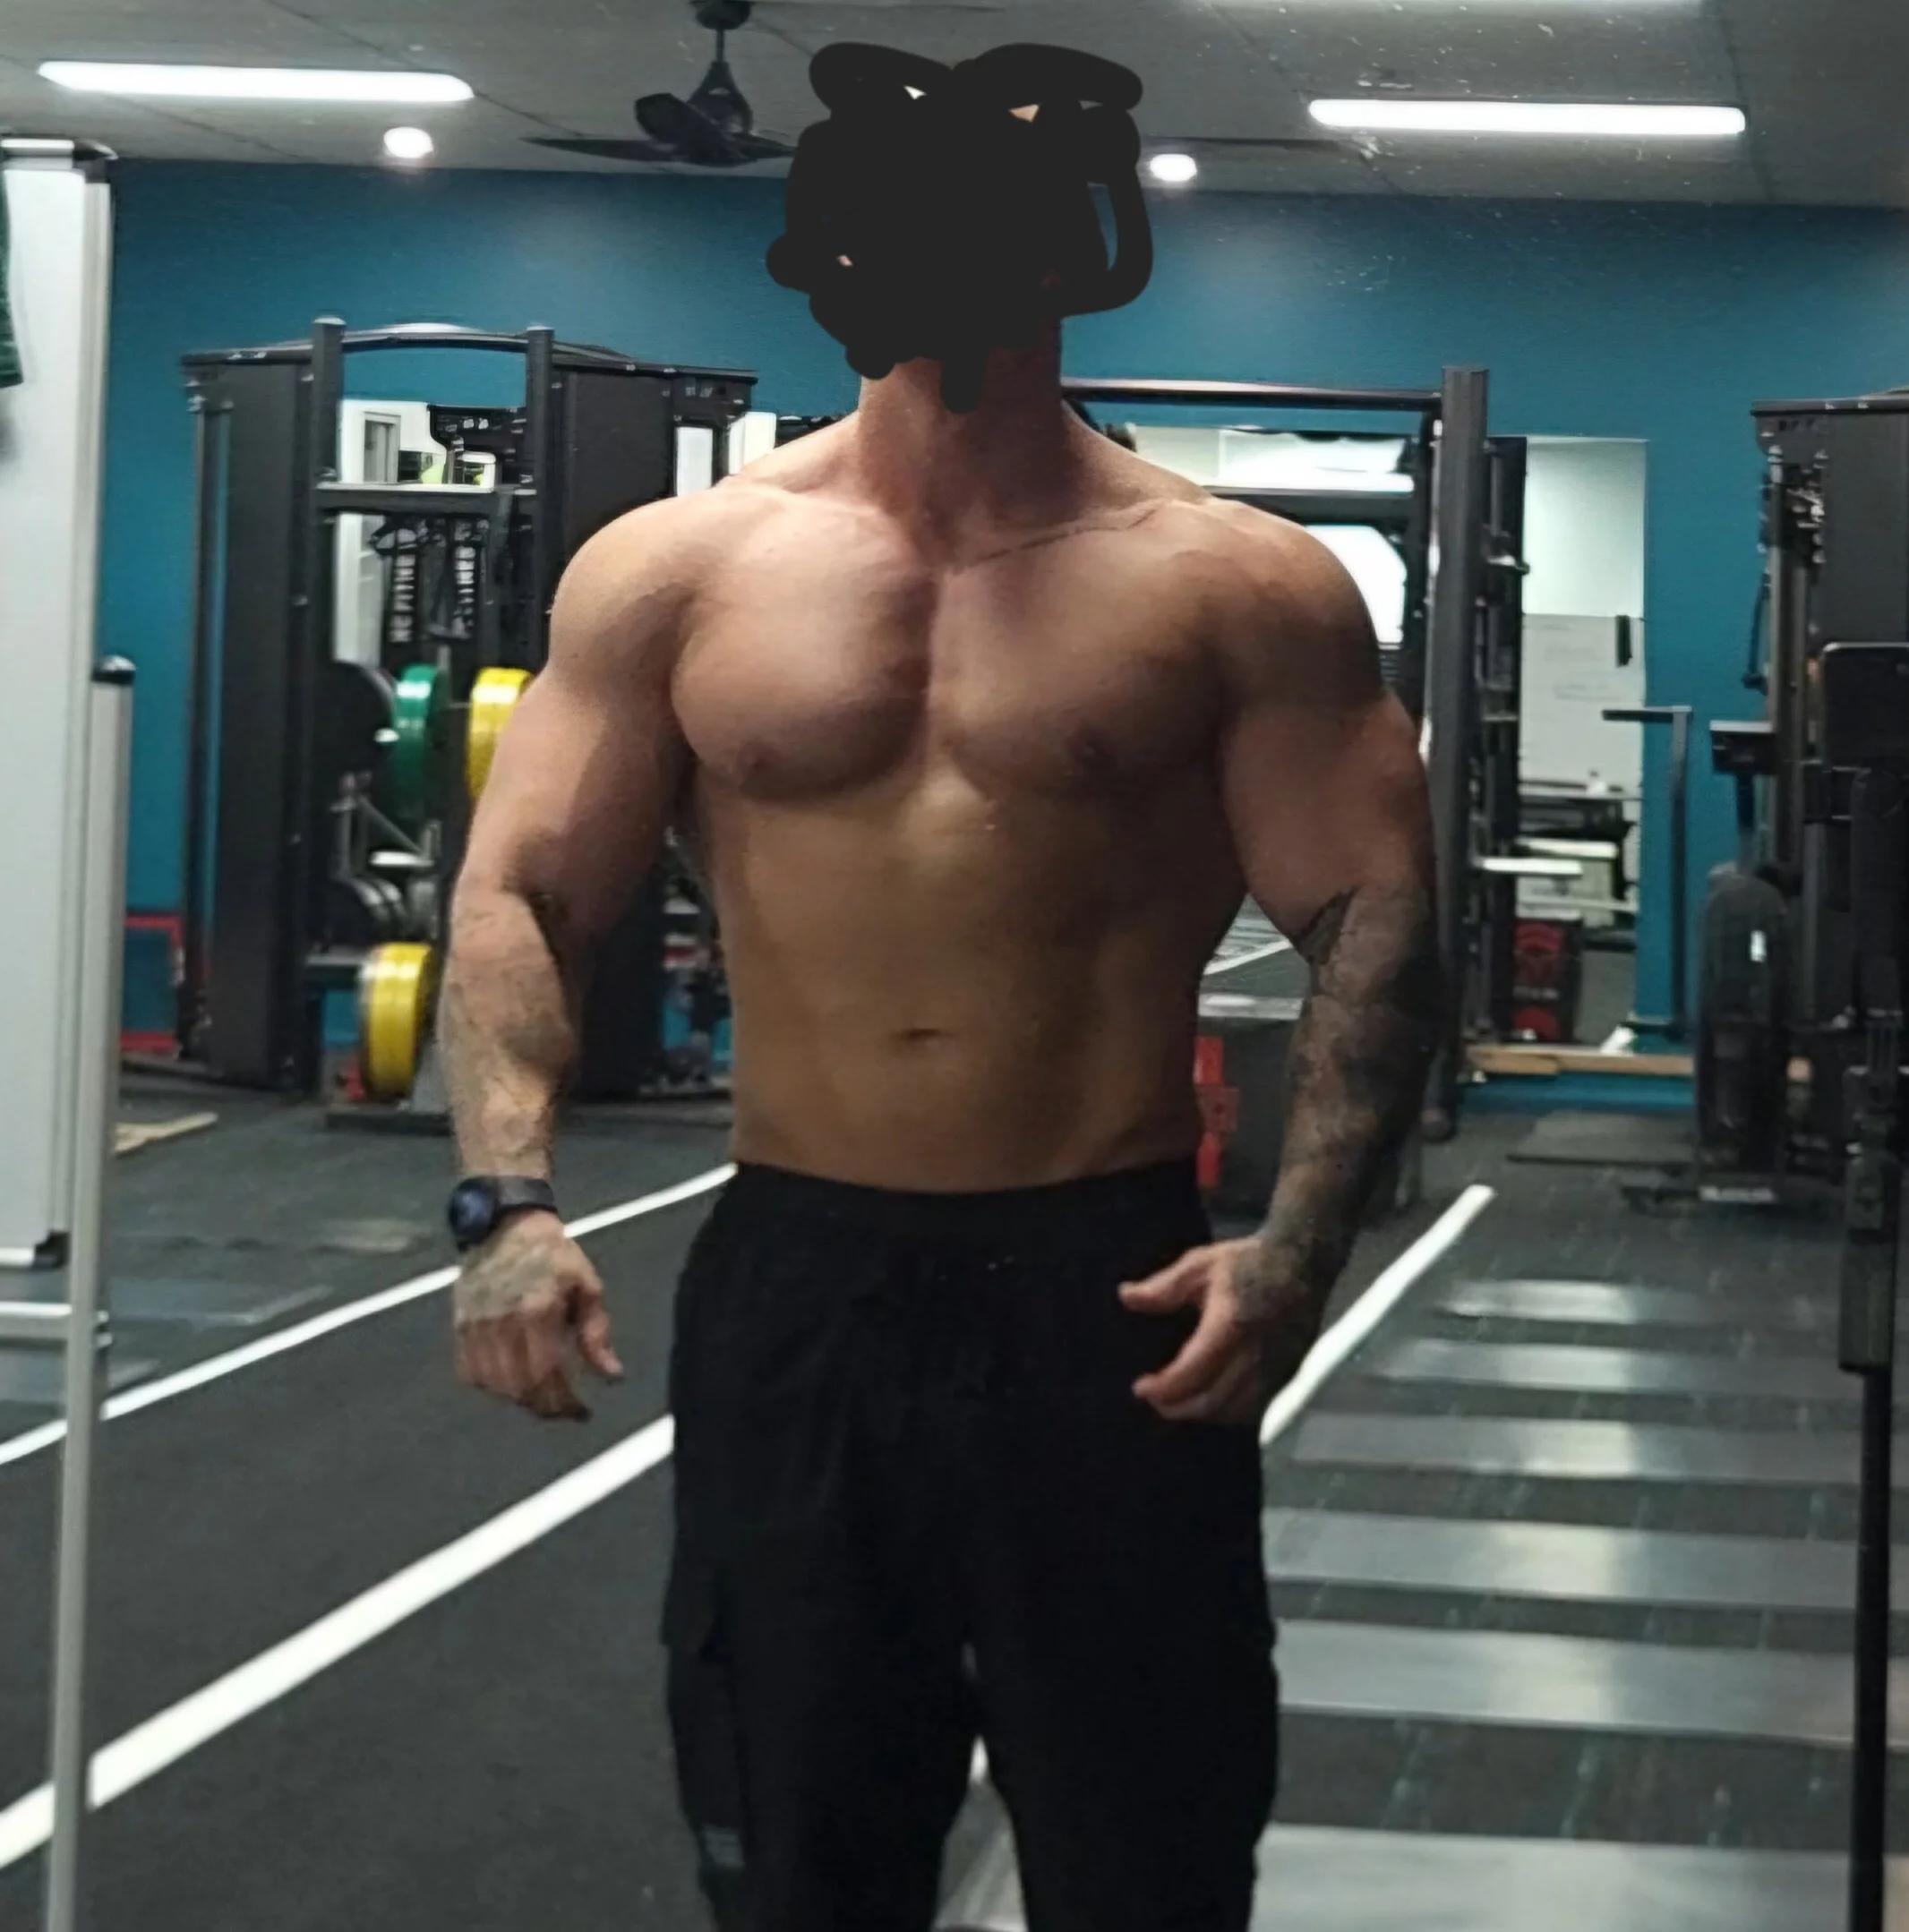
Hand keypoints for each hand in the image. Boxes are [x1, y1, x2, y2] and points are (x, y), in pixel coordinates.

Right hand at [453, 1211, 622, 1420]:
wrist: (507, 1226)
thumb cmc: (555, 1256)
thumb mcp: (587, 1286)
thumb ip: (596, 1334)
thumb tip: (612, 1376)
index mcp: (536, 1310)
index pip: (547, 1375)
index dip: (564, 1403)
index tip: (582, 1412)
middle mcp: (501, 1322)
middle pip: (518, 1387)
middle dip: (544, 1406)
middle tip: (563, 1408)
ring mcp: (475, 1325)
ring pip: (492, 1384)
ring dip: (519, 1399)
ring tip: (541, 1396)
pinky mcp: (458, 1326)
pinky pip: (469, 1372)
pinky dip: (490, 1386)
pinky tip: (511, 1381)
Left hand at [1120, 1238, 1326, 1426]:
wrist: (1304, 1261)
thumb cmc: (1247, 1261)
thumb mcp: (1200, 1264)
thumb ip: (1163, 1287)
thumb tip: (1125, 1297)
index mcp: (1231, 1325)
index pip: (1193, 1372)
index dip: (1164, 1388)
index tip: (1140, 1387)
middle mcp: (1256, 1354)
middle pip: (1212, 1400)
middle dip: (1177, 1407)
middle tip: (1153, 1400)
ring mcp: (1277, 1368)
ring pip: (1235, 1411)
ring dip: (1202, 1413)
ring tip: (1176, 1402)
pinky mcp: (1290, 1375)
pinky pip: (1256, 1408)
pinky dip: (1228, 1412)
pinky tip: (1210, 1401)